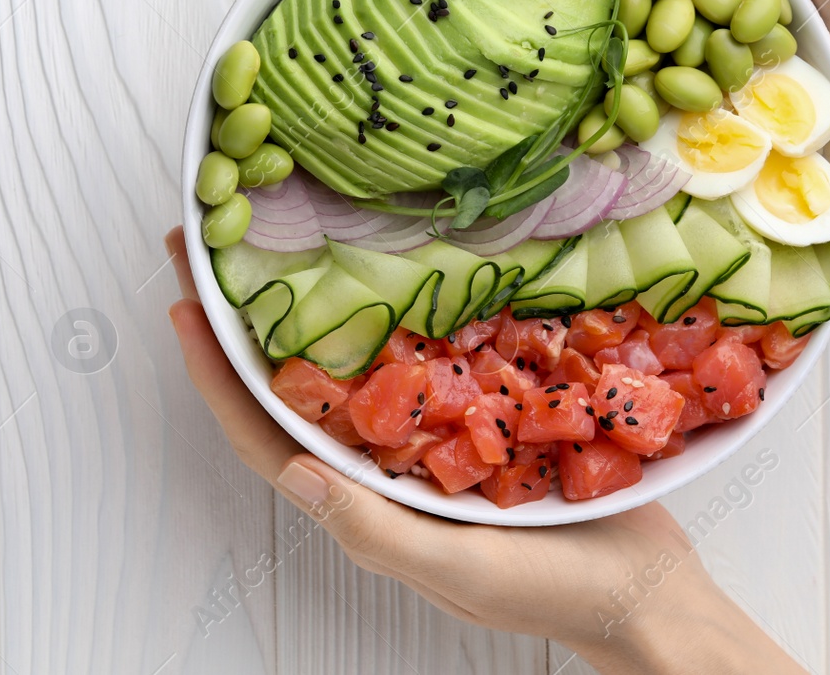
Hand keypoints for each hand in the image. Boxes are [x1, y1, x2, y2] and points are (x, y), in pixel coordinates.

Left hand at [163, 227, 803, 673]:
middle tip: (206, 245)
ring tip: (273, 240)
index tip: (184, 305)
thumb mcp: (460, 568)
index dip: (216, 373)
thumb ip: (376, 527)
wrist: (645, 587)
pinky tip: (384, 261)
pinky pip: (418, 351)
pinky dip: (390, 306)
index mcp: (361, 496)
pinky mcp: (475, 408)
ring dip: (304, 301)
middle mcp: (380, 459)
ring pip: (346, 358)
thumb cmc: (554, 590)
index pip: (264, 432)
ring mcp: (425, 433)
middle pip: (289, 382)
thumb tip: (291, 472)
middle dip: (242, 318)